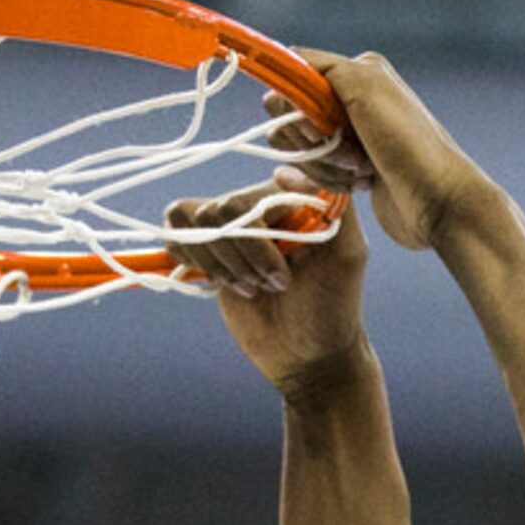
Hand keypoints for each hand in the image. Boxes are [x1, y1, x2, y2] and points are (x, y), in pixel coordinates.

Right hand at [164, 177, 371, 398]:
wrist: (307, 354)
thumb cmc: (333, 306)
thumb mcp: (347, 254)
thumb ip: (332, 205)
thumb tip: (280, 170)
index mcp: (291, 195)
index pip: (249, 195)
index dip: (258, 241)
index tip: (286, 275)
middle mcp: (259, 203)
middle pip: (217, 212)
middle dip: (243, 258)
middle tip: (274, 286)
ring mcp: (231, 226)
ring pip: (192, 221)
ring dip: (221, 264)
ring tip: (252, 288)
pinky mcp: (208, 250)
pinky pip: (177, 235)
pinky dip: (194, 261)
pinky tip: (223, 283)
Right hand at [267, 49, 498, 251]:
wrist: (439, 203)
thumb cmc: (410, 146)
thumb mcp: (365, 89)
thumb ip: (321, 67)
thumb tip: (284, 60)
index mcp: (358, 71)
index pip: (295, 74)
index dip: (293, 104)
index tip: (318, 129)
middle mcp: (352, 99)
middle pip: (290, 115)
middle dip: (311, 139)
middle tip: (350, 151)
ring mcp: (349, 136)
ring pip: (299, 147)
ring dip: (324, 164)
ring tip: (361, 169)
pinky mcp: (348, 169)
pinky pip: (312, 171)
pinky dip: (330, 180)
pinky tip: (360, 183)